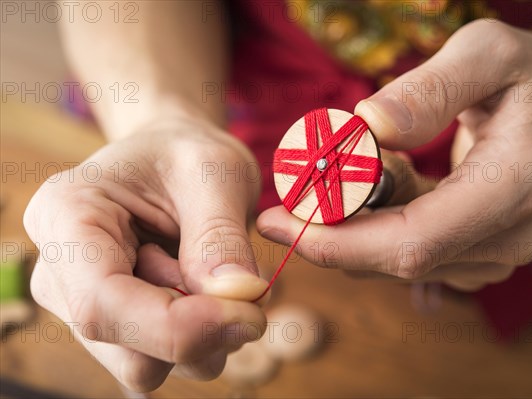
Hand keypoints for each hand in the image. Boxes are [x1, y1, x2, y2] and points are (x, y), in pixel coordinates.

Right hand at [24, 118, 268, 390]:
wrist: (174, 157)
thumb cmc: (187, 153)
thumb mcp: (214, 172)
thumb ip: (221, 234)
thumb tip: (239, 296)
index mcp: (66, 215)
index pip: (102, 303)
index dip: (179, 325)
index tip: (249, 314)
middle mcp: (59, 271)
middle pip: (124, 348)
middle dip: (198, 330)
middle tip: (236, 278)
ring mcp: (81, 305)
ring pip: (145, 366)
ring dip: (201, 333)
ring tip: (204, 267)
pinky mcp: (114, 327)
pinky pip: (161, 360)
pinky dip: (198, 337)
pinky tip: (196, 288)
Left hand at [257, 20, 531, 290]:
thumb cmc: (528, 81)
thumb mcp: (489, 54)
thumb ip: (431, 87)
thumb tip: (368, 125)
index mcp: (514, 187)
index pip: (414, 241)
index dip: (339, 241)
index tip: (278, 220)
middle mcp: (504, 240)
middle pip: (393, 258)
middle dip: (330, 231)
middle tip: (289, 191)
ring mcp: (489, 258)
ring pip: (391, 261)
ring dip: (354, 222)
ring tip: (366, 165)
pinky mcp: (472, 260)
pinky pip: (402, 256)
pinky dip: (373, 227)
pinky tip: (387, 183)